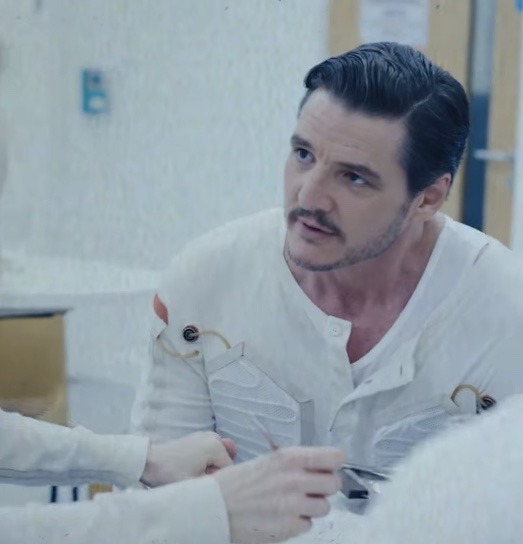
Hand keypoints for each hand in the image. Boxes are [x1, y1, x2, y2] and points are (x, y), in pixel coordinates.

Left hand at [140, 432, 235, 486]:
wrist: (149, 461)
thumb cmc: (170, 473)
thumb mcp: (195, 483)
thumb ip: (217, 482)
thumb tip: (227, 482)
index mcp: (215, 446)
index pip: (229, 470)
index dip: (216, 481)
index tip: (200, 482)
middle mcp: (213, 437)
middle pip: (224, 462)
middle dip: (214, 472)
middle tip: (196, 476)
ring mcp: (205, 435)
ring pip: (218, 458)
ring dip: (209, 467)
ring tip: (192, 472)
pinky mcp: (197, 438)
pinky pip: (210, 453)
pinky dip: (205, 461)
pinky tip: (190, 466)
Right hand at [212, 446, 343, 543]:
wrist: (214, 508)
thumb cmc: (237, 482)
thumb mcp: (267, 461)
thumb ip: (295, 463)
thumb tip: (320, 467)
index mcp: (290, 458)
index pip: (334, 457)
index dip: (333, 463)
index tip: (328, 467)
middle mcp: (295, 479)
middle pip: (334, 483)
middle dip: (325, 486)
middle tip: (311, 488)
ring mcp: (293, 505)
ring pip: (325, 507)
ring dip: (312, 506)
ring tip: (293, 503)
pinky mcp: (289, 528)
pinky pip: (308, 524)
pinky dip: (299, 522)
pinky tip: (282, 516)